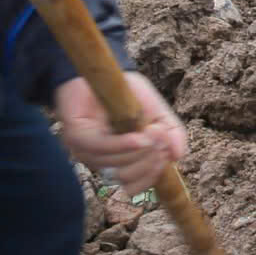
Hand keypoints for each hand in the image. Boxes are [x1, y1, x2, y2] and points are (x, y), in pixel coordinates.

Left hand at [57, 73, 189, 195]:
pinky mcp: (77, 136)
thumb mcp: (158, 113)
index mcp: (121, 160)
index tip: (166, 151)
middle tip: (160, 136)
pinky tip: (139, 138)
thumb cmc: (130, 94)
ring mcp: (87, 150)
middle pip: (128, 177)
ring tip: (153, 130)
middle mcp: (102, 160)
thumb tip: (178, 156)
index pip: (137, 183)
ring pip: (116, 165)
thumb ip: (171, 133)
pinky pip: (101, 148)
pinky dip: (123, 145)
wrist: (107, 71)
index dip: (154, 173)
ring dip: (139, 150)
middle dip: (150, 160)